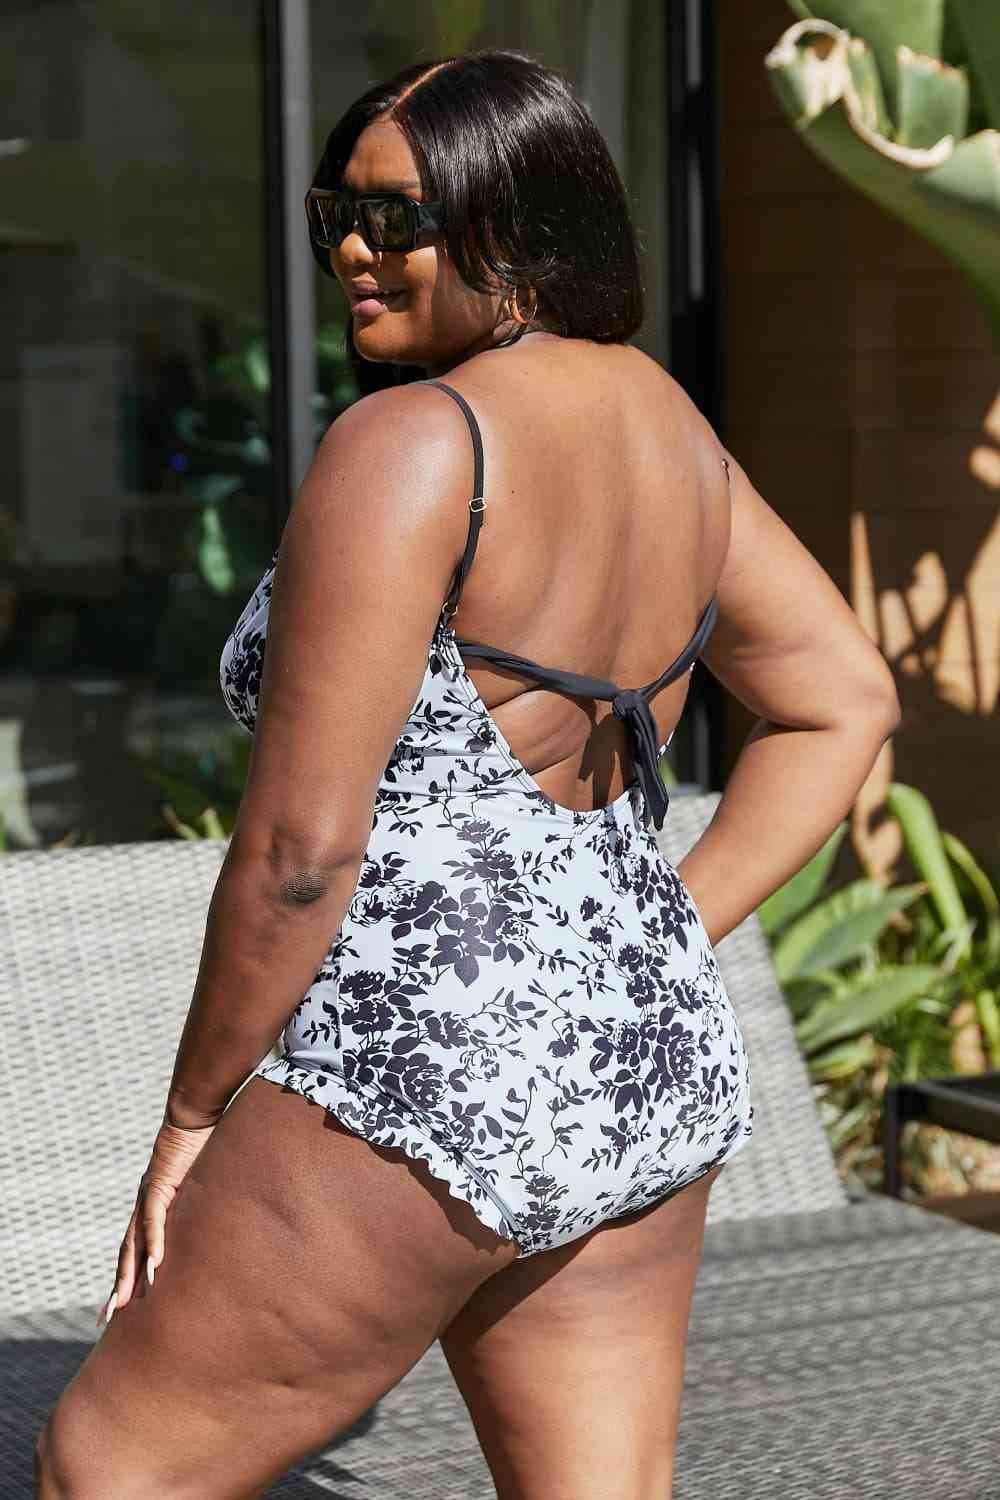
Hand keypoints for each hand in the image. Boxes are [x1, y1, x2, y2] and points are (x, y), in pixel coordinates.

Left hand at [97, 1119, 216, 1326]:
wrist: (193, 1115)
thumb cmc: (201, 1146)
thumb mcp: (202, 1186)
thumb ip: (202, 1205)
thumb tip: (221, 1224)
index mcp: (151, 1210)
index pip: (134, 1250)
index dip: (127, 1277)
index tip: (119, 1307)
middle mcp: (143, 1207)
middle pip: (126, 1254)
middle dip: (118, 1287)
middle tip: (106, 1318)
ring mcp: (148, 1196)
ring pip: (134, 1243)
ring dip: (130, 1274)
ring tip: (124, 1304)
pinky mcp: (158, 1185)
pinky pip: (154, 1220)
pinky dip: (153, 1244)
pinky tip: (153, 1267)